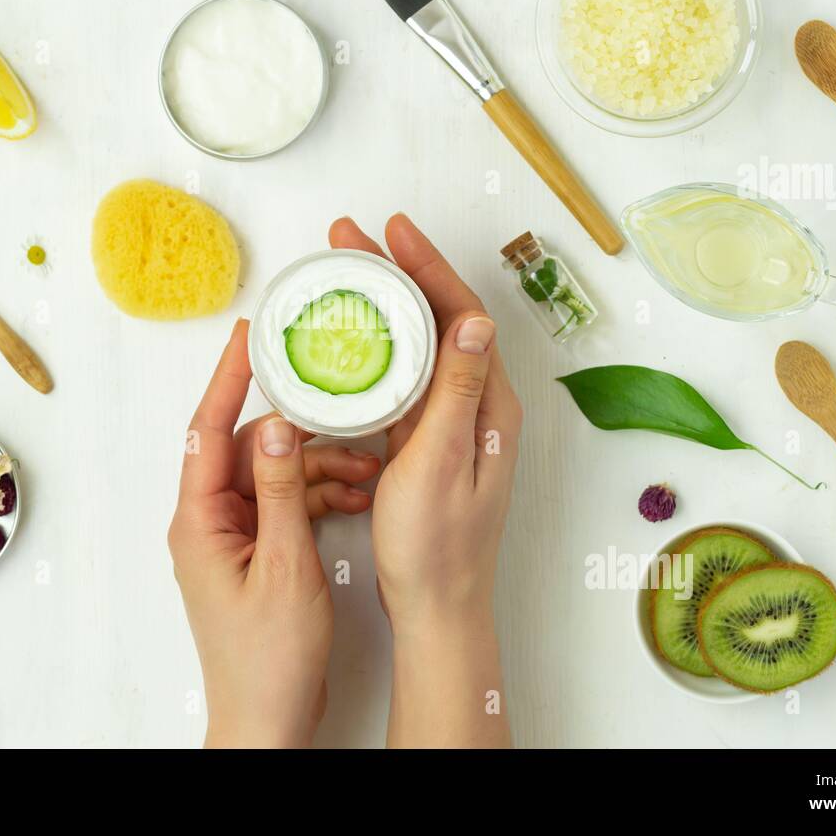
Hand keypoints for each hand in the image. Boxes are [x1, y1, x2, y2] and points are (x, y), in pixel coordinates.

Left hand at [168, 320, 380, 747]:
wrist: (269, 719)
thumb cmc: (266, 659)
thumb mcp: (284, 566)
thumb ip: (281, 491)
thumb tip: (274, 425)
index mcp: (199, 521)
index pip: (208, 430)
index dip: (229, 377)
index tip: (250, 334)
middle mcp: (209, 522)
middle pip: (246, 448)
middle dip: (298, 429)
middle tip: (338, 401)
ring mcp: (233, 538)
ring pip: (273, 475)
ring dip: (318, 467)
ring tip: (367, 468)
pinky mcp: (257, 553)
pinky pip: (286, 504)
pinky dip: (318, 496)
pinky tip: (356, 495)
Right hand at [330, 214, 522, 747]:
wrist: (437, 606)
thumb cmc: (436, 545)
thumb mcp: (442, 462)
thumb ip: (459, 391)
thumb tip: (475, 319)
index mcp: (489, 403)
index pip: (460, 314)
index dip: (425, 266)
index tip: (391, 230)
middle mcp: (477, 404)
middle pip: (438, 320)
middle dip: (398, 273)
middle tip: (352, 239)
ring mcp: (452, 422)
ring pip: (419, 345)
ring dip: (386, 307)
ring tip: (346, 275)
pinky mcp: (428, 440)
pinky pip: (405, 379)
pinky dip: (379, 350)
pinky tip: (351, 341)